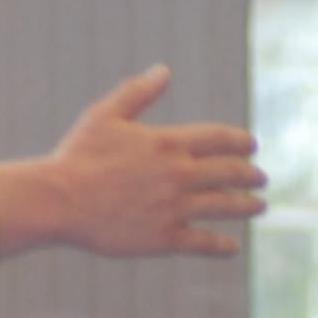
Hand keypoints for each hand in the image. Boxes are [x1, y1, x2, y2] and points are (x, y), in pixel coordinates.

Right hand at [0, 66, 265, 260]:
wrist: (57, 201)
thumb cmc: (76, 157)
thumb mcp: (104, 116)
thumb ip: (137, 92)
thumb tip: (163, 71)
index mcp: (169, 142)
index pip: (221, 139)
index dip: (241, 142)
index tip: (251, 147)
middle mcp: (179, 174)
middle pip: (230, 172)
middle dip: (251, 175)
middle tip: (261, 178)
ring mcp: (173, 208)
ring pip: (224, 206)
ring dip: (247, 206)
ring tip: (258, 207)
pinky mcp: (162, 238)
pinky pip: (202, 242)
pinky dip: (222, 245)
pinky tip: (234, 247)